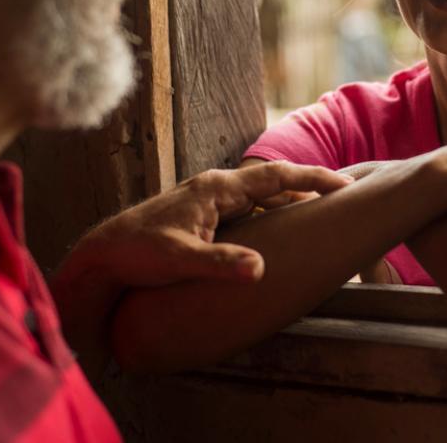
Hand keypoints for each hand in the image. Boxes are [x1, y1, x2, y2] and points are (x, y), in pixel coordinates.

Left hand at [57, 160, 352, 290]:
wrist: (101, 256)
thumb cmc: (136, 253)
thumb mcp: (179, 259)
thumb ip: (221, 263)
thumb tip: (260, 269)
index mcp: (217, 188)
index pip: (276, 177)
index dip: (312, 178)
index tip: (345, 183)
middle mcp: (216, 187)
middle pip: (274, 182)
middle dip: (309, 186)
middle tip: (344, 196)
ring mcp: (209, 200)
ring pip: (261, 196)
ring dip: (290, 202)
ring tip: (321, 214)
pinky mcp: (204, 216)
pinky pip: (248, 210)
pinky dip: (270, 216)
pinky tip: (279, 232)